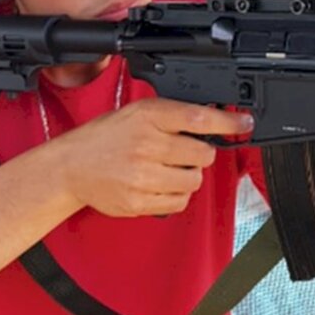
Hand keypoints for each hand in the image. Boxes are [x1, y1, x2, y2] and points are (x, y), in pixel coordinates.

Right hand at [57, 99, 252, 217]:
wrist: (71, 166)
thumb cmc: (105, 137)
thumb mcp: (138, 112)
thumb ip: (172, 115)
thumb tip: (211, 120)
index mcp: (148, 117)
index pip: (198, 117)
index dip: (228, 120)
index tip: (244, 122)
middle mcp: (146, 144)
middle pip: (203, 154)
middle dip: (201, 153)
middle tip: (184, 152)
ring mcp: (142, 175)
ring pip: (193, 180)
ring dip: (189, 175)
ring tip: (169, 169)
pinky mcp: (139, 202)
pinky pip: (179, 202)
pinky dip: (177, 195)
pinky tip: (160, 185)